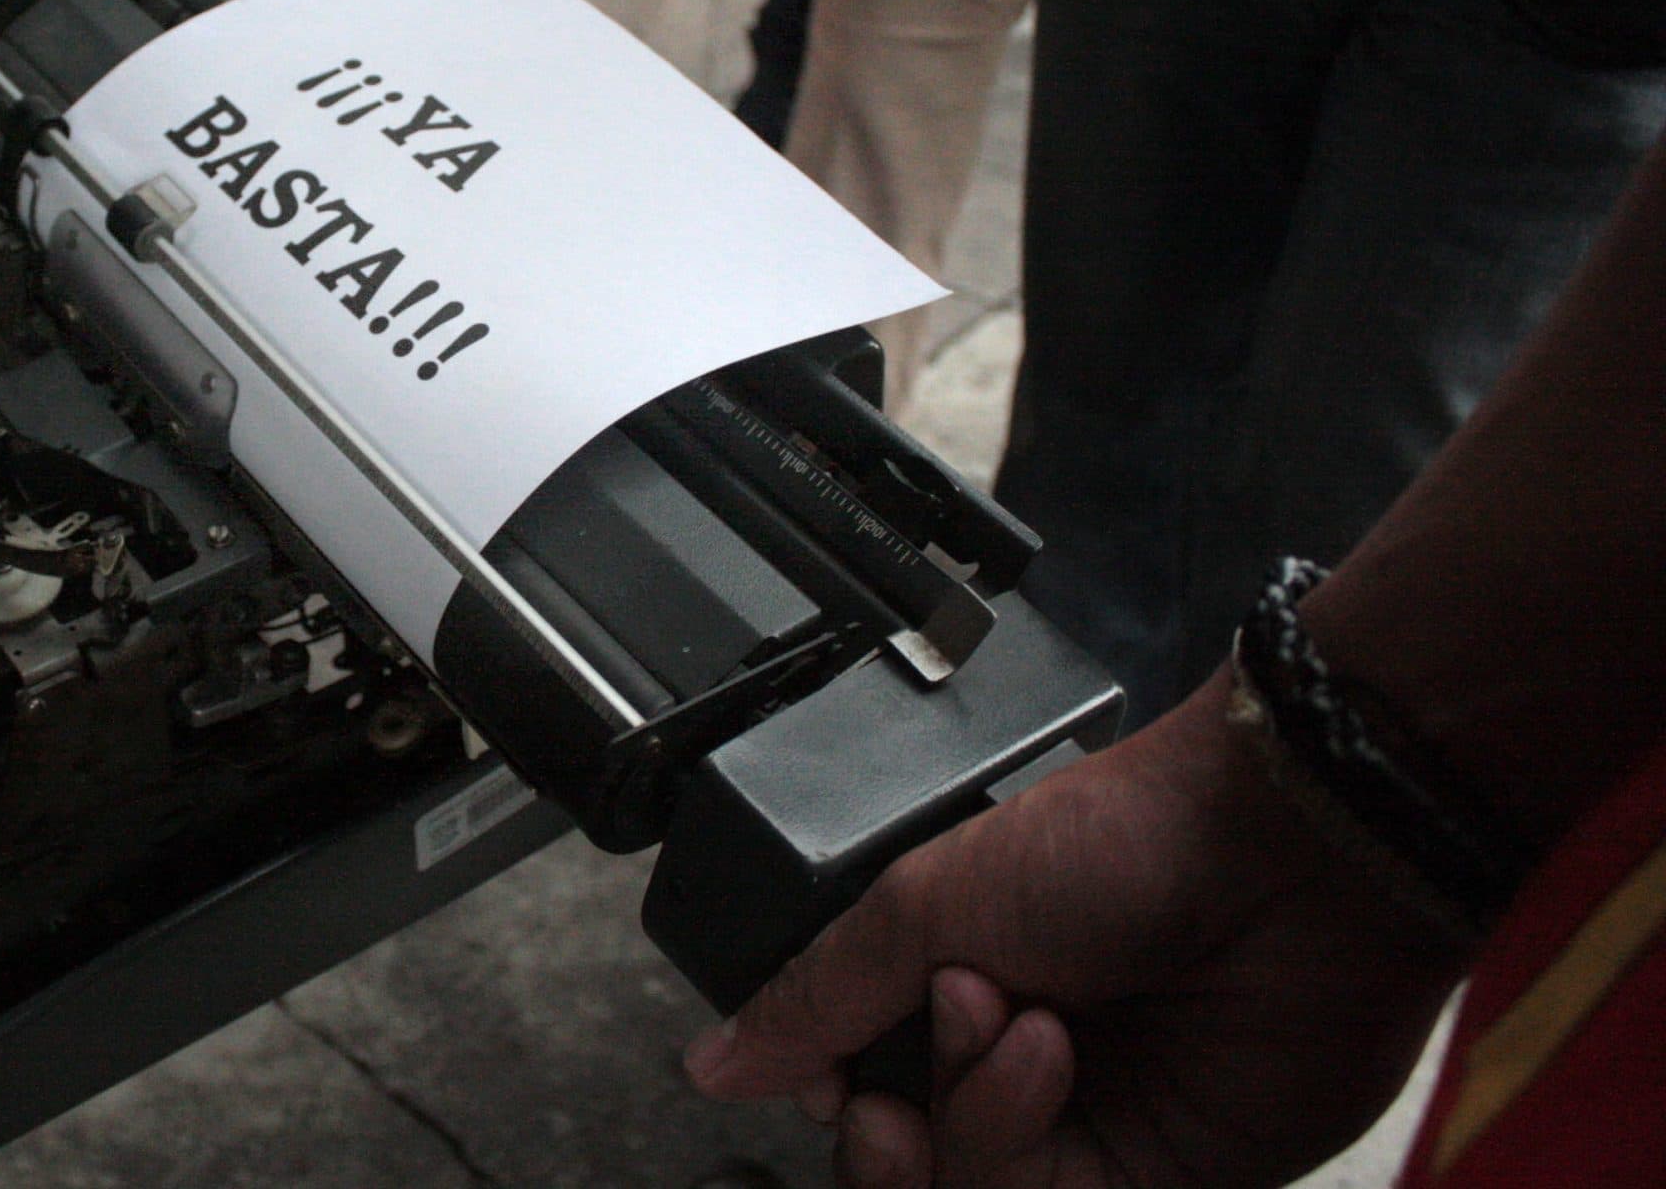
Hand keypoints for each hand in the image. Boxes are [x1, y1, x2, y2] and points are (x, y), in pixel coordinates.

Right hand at [685, 672, 1464, 1188]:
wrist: (1281, 857)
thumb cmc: (1120, 839)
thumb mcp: (928, 900)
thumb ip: (818, 992)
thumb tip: (714, 1061)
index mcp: (954, 984)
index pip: (854, 1089)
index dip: (828, 1098)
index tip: (822, 1073)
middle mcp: (1013, 1066)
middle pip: (905, 1164)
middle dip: (882, 1136)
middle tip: (882, 1095)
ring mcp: (1088, 1130)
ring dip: (966, 1119)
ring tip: (1009, 1025)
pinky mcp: (1161, 1182)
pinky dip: (1020, 1141)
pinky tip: (1048, 1057)